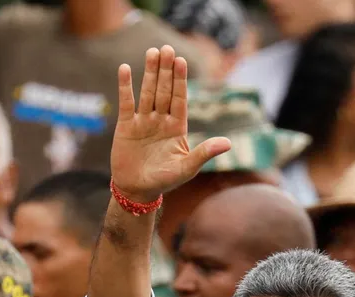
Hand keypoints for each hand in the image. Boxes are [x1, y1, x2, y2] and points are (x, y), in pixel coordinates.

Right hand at [111, 46, 231, 203]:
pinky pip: (127, 102)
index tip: (181, 61)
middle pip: (164, 90)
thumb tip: (228, 143)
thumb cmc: (165, 181)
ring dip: (149, 73)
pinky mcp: (126, 125)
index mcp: (177, 128)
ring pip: (147, 92)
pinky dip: (126, 86)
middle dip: (166, 70)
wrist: (137, 190)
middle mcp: (161, 120)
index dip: (181, 80)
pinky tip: (126, 69)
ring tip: (152, 52)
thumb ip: (205, 153)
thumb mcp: (187, 168)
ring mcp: (143, 121)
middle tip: (167, 48)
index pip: (180, 99)